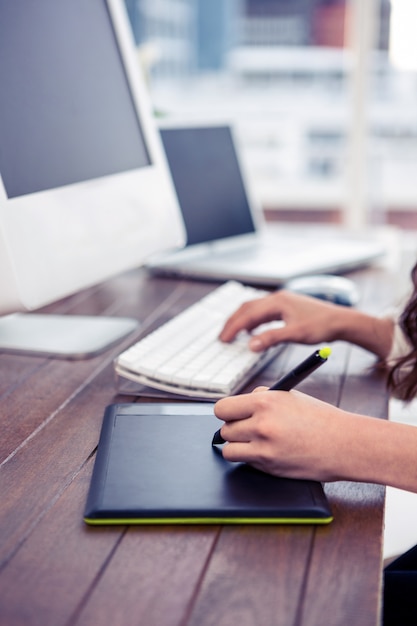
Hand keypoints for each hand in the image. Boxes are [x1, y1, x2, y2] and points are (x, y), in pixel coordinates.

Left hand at [214, 389, 345, 481]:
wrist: (344, 444)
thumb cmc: (319, 418)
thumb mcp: (289, 396)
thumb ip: (261, 398)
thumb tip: (237, 406)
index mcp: (265, 401)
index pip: (223, 408)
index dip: (226, 413)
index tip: (231, 415)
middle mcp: (261, 424)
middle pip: (224, 430)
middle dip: (235, 429)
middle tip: (249, 429)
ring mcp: (264, 448)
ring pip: (229, 449)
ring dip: (238, 446)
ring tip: (255, 441)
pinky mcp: (269, 467)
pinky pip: (244, 462)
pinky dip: (250, 459)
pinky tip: (266, 452)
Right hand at [219, 290, 346, 350]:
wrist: (341, 321)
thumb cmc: (321, 326)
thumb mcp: (295, 334)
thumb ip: (271, 339)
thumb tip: (250, 345)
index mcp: (277, 302)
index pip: (248, 314)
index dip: (233, 327)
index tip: (224, 339)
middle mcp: (277, 298)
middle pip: (247, 308)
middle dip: (233, 322)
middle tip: (223, 337)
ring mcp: (282, 301)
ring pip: (254, 309)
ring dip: (241, 320)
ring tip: (232, 333)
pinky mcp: (287, 307)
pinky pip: (263, 311)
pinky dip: (253, 320)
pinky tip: (253, 330)